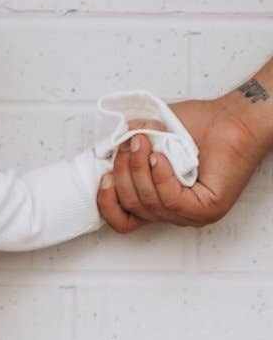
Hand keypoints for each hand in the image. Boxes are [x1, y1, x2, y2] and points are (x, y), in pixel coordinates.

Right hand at [97, 94, 269, 232]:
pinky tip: (161, 157)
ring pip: (149, 204)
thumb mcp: (153, 134)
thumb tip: (109, 148)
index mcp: (159, 200)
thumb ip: (131, 144)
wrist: (235, 118)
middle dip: (124, 174)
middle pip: (132, 208)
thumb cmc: (202, 126)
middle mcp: (174, 212)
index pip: (124, 221)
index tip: (105, 178)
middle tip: (130, 144)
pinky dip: (161, 177)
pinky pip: (171, 200)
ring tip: (143, 142)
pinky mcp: (207, 209)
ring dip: (140, 170)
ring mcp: (191, 215)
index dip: (108, 203)